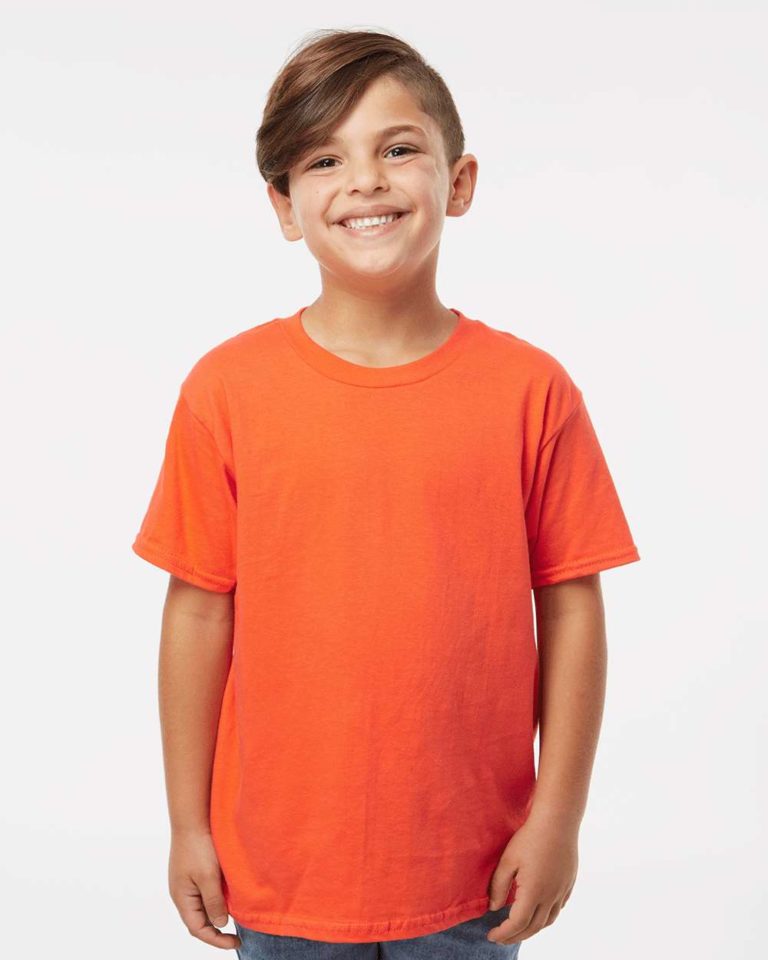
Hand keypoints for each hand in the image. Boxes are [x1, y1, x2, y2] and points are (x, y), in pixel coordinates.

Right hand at [169, 828, 240, 949]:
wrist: (192, 819)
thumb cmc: (198, 847)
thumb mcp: (209, 877)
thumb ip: (214, 903)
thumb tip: (220, 925)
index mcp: (182, 898)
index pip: (198, 929)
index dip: (216, 940)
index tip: (235, 943)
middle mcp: (182, 893)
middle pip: (199, 921)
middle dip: (217, 931)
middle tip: (237, 935)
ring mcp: (186, 882)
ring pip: (202, 907)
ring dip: (217, 914)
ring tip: (236, 917)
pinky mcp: (193, 871)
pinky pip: (205, 893)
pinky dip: (217, 900)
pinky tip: (230, 897)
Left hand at [485, 816, 577, 944]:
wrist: (558, 821)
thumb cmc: (529, 837)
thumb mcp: (508, 860)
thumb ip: (499, 886)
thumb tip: (493, 908)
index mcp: (534, 893)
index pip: (517, 923)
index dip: (503, 933)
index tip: (491, 935)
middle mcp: (551, 896)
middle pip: (533, 927)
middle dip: (516, 936)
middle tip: (501, 938)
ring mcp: (562, 890)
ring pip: (548, 920)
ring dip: (532, 929)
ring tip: (518, 929)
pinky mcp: (569, 882)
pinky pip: (558, 908)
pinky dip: (546, 916)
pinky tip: (538, 912)